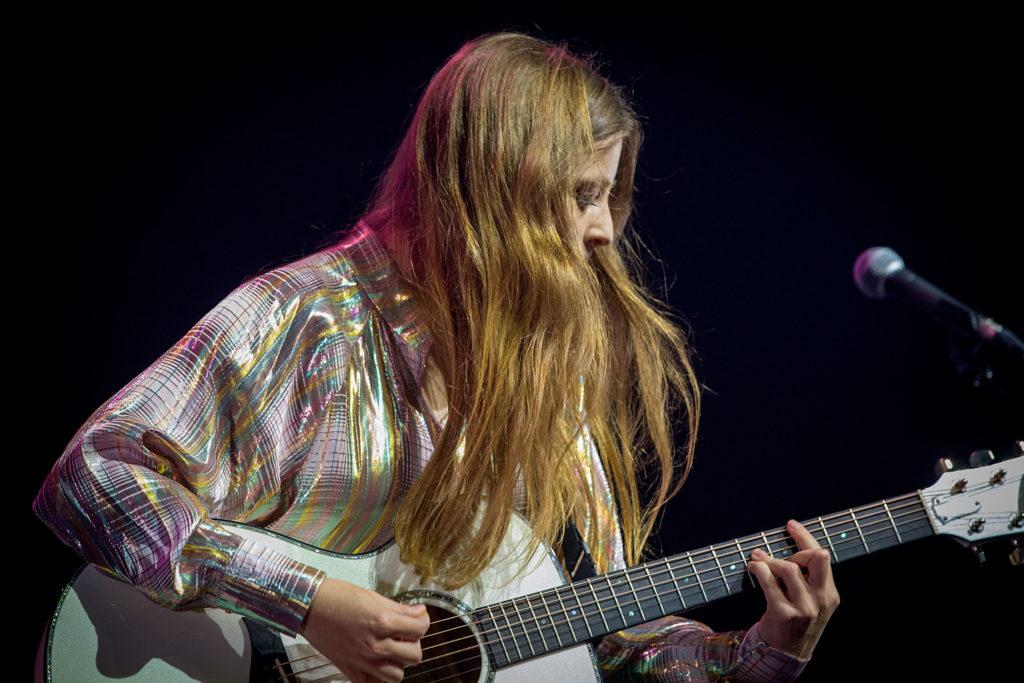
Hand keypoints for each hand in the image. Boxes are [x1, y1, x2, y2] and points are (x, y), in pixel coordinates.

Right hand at [298, 577, 430, 681]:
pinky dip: (377, 677)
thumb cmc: (339, 596)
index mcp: (382, 621)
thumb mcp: (373, 596)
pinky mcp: (350, 670)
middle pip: (414, 655)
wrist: (309, 606)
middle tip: (404, 633)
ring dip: (398, 663)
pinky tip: (376, 664)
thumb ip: (399, 608)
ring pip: (397, 675)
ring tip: (391, 650)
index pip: (420, 628)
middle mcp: (375, 645)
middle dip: (413, 643)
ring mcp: (362, 661)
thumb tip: (420, 612)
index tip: (418, 617)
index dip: (423, 621)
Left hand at [746, 519, 839, 659]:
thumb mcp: (811, 602)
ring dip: (770, 559)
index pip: (822, 557)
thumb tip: (788, 548)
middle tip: (781, 553)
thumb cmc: (796, 621)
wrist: (786, 655)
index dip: (805, 537)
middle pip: (817, 557)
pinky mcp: (784, 614)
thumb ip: (807, 579)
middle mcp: (821, 600)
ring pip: (788, 568)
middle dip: (798, 547)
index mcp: (830, 595)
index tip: (790, 524)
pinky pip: (769, 581)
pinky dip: (758, 568)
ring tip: (758, 559)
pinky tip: (753, 567)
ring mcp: (804, 608)